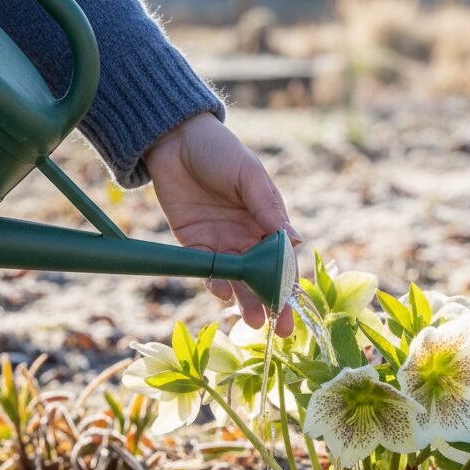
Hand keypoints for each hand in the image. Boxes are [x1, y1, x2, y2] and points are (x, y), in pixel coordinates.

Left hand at [145, 113, 300, 334]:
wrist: (174, 139)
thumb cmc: (219, 150)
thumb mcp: (248, 175)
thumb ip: (267, 208)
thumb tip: (296, 241)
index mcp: (267, 220)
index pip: (283, 259)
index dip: (289, 283)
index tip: (294, 305)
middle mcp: (246, 236)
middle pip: (261, 277)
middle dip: (271, 303)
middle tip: (278, 330)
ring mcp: (220, 242)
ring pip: (236, 279)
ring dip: (245, 301)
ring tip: (253, 321)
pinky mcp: (193, 244)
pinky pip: (206, 270)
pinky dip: (215, 283)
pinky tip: (223, 293)